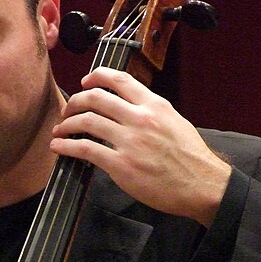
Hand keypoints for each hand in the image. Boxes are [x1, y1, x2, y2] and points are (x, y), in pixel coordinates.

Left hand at [51, 67, 231, 226]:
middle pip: (96, 97)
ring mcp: (129, 141)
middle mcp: (140, 118)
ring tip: (60, 130)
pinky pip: (85, 150)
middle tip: (68, 111)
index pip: (120, 79)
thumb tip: (128, 109)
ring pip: (86, 122)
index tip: (85, 82)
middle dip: (75, 101)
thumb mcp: (174, 122)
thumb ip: (150, 113)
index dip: (96, 76)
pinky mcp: (121, 165)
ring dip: (66, 125)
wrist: (201, 184)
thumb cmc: (190, 158)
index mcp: (154, 105)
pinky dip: (67, 147)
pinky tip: (59, 148)